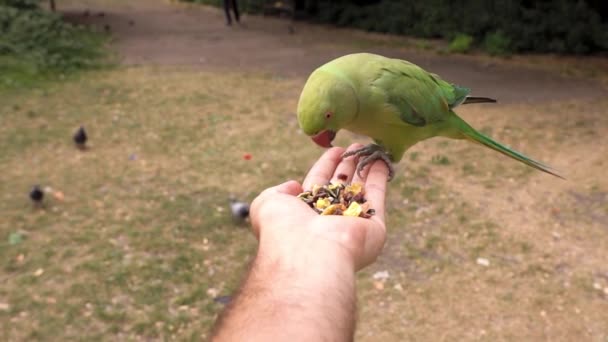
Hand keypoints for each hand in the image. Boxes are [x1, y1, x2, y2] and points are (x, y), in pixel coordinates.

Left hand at [250, 144, 389, 270]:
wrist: (308, 253)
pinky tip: (383, 160)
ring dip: (366, 168)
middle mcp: (329, 219)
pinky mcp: (373, 227)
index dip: (326, 165)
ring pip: (361, 190)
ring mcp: (352, 224)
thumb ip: (278, 191)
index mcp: (306, 214)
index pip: (318, 184)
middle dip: (348, 165)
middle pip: (341, 186)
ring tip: (372, 147)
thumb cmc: (283, 229)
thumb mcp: (267, 204)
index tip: (336, 149)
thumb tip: (295, 186)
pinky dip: (379, 178)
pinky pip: (377, 197)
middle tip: (357, 146)